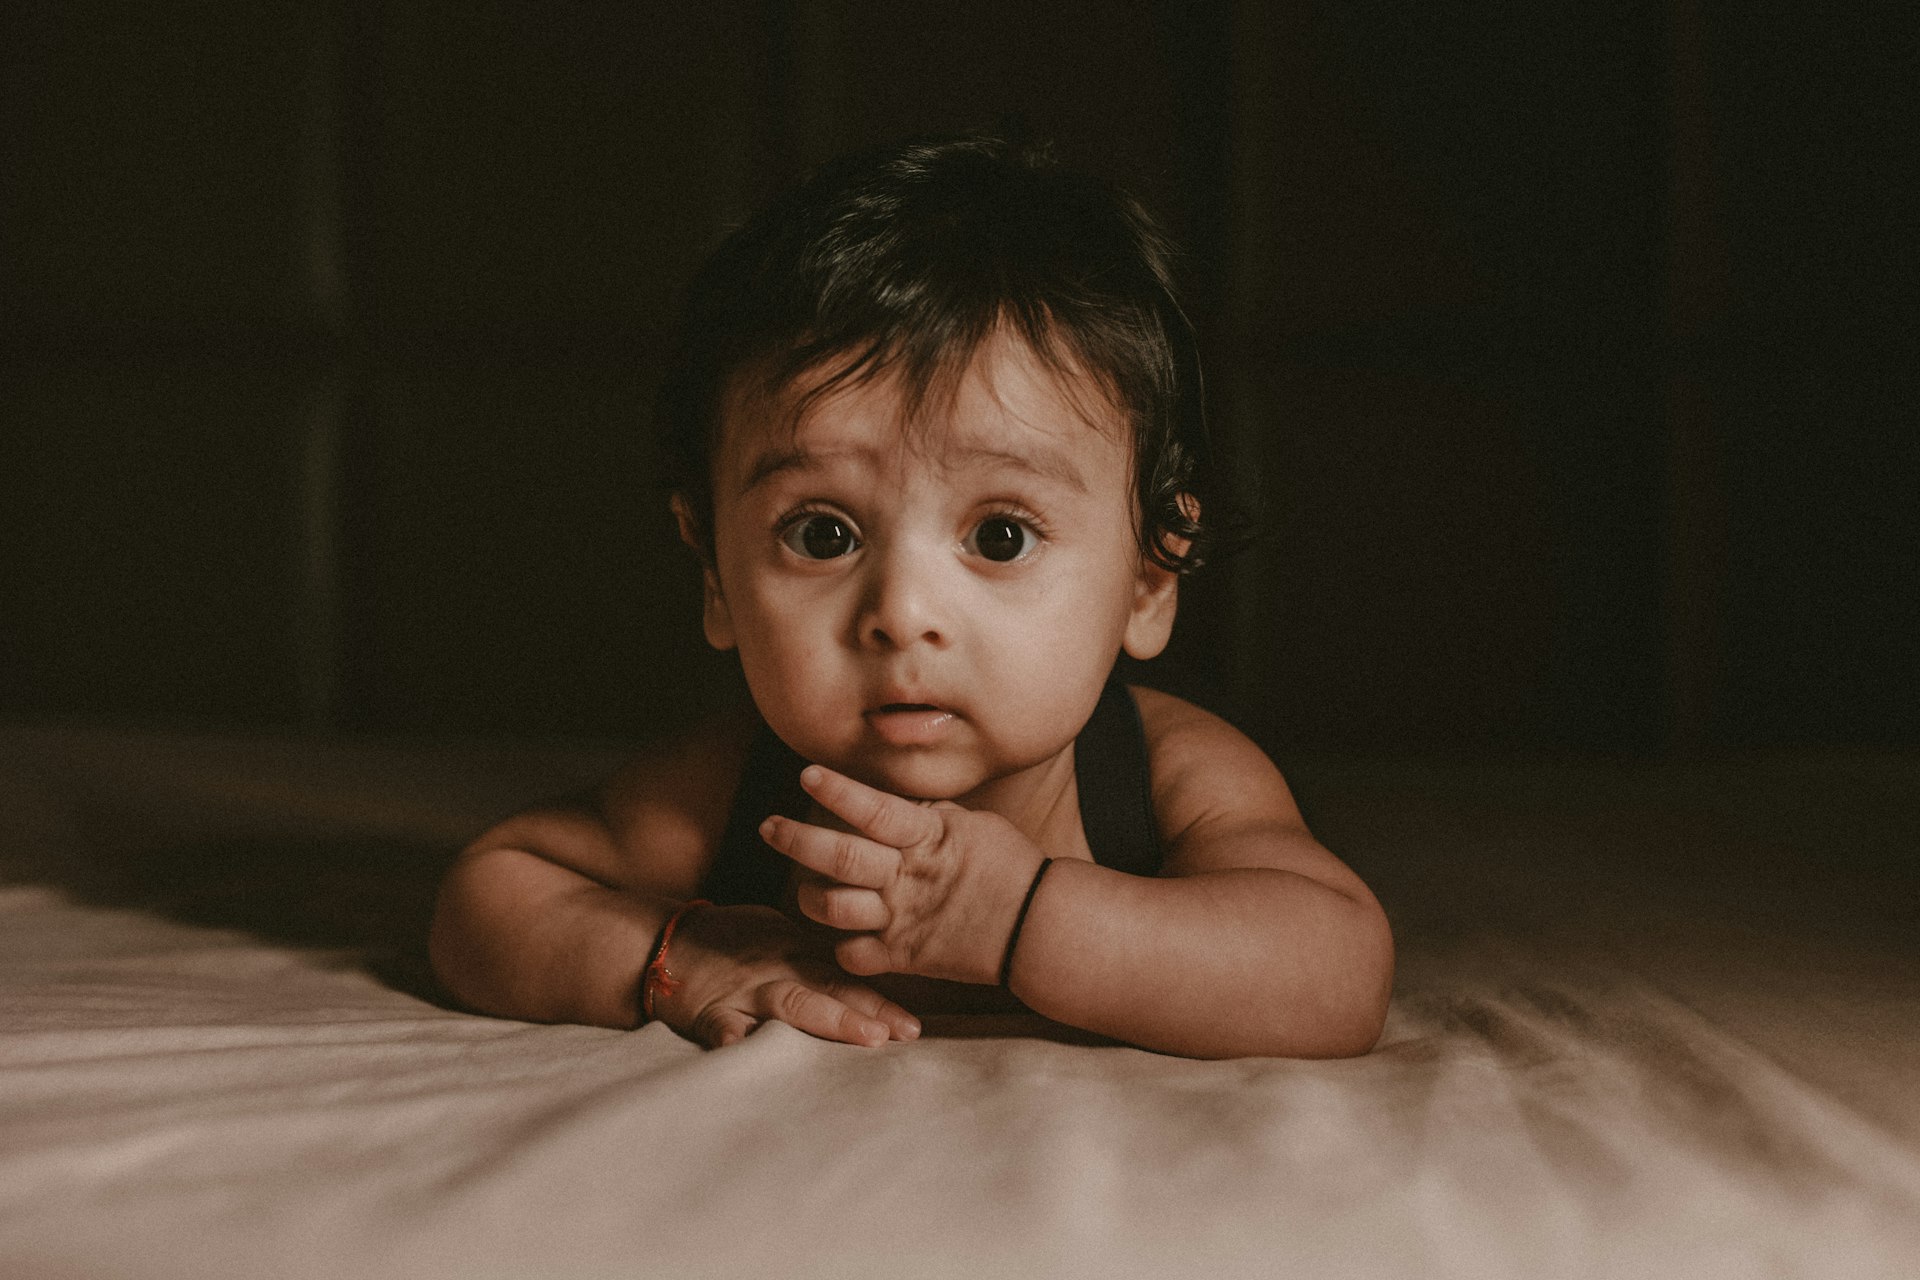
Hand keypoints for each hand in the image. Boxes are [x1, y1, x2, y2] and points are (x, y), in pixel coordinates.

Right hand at [651, 903, 919, 1048]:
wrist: (666, 943)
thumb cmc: (731, 943)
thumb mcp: (779, 938)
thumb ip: (817, 958)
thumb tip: (866, 970)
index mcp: (796, 958)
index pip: (846, 980)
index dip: (881, 1002)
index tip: (913, 1026)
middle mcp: (778, 974)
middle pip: (830, 991)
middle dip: (869, 1012)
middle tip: (904, 1033)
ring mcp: (745, 994)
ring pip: (792, 1004)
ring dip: (830, 1020)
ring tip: (866, 1037)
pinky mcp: (708, 1012)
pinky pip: (721, 1026)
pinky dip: (733, 1040)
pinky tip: (748, 1052)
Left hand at [758, 765, 1047, 984]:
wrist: (1038, 927)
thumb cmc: (1013, 866)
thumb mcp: (973, 826)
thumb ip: (931, 818)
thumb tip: (902, 805)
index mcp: (927, 839)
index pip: (873, 810)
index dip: (837, 792)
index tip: (806, 774)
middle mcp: (907, 877)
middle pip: (839, 857)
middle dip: (796, 839)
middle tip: (768, 827)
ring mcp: (902, 919)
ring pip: (834, 908)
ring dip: (812, 897)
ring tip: (805, 889)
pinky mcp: (905, 957)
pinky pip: (854, 956)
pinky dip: (844, 948)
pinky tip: (846, 937)